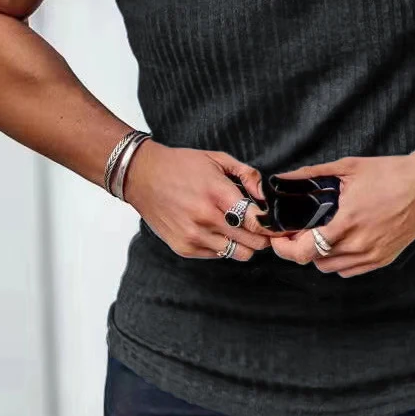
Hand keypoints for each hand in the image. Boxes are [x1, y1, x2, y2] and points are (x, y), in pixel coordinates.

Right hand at [122, 140, 280, 260]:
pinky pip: (218, 256)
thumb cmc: (181, 166)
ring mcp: (194, 236)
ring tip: (238, 229)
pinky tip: (217, 231)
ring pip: (238, 254)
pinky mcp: (184, 248)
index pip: (256, 222)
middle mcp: (206, 219)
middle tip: (259, 227)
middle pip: (252, 242)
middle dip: (261, 236)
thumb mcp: (218, 159)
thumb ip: (248, 175)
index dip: (269, 224)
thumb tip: (266, 196)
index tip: (272, 222)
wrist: (142, 176)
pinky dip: (223, 246)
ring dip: (244, 244)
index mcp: (218, 194)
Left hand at [270, 150, 414, 276]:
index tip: (278, 238)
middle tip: (297, 232)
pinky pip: (351, 270)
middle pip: (314, 261)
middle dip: (300, 248)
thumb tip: (283, 176)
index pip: (304, 250)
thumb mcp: (348, 167)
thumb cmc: (389, 173)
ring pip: (331, 269)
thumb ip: (312, 174)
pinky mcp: (384, 259)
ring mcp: (373, 255)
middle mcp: (359, 245)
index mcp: (347, 223)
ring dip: (319, 256)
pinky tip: (340, 243)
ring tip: (319, 235)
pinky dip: (339, 261)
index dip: (285, 248)